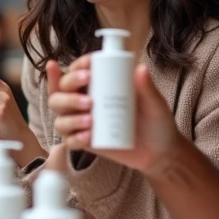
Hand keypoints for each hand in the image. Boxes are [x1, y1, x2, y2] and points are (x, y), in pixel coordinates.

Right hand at [45, 57, 186, 175]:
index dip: (76, 67)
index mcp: (96, 85)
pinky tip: (88, 136)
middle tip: (89, 99)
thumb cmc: (155, 121)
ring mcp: (81, 122)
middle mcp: (83, 100)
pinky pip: (69, 140)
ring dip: (71, 117)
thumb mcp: (153, 102)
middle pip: (59, 93)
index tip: (89, 68)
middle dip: (69, 94)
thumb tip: (141, 69)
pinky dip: (75, 138)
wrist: (159, 152)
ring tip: (91, 120)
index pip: (75, 71)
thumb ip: (147, 87)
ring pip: (60, 117)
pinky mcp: (84, 142)